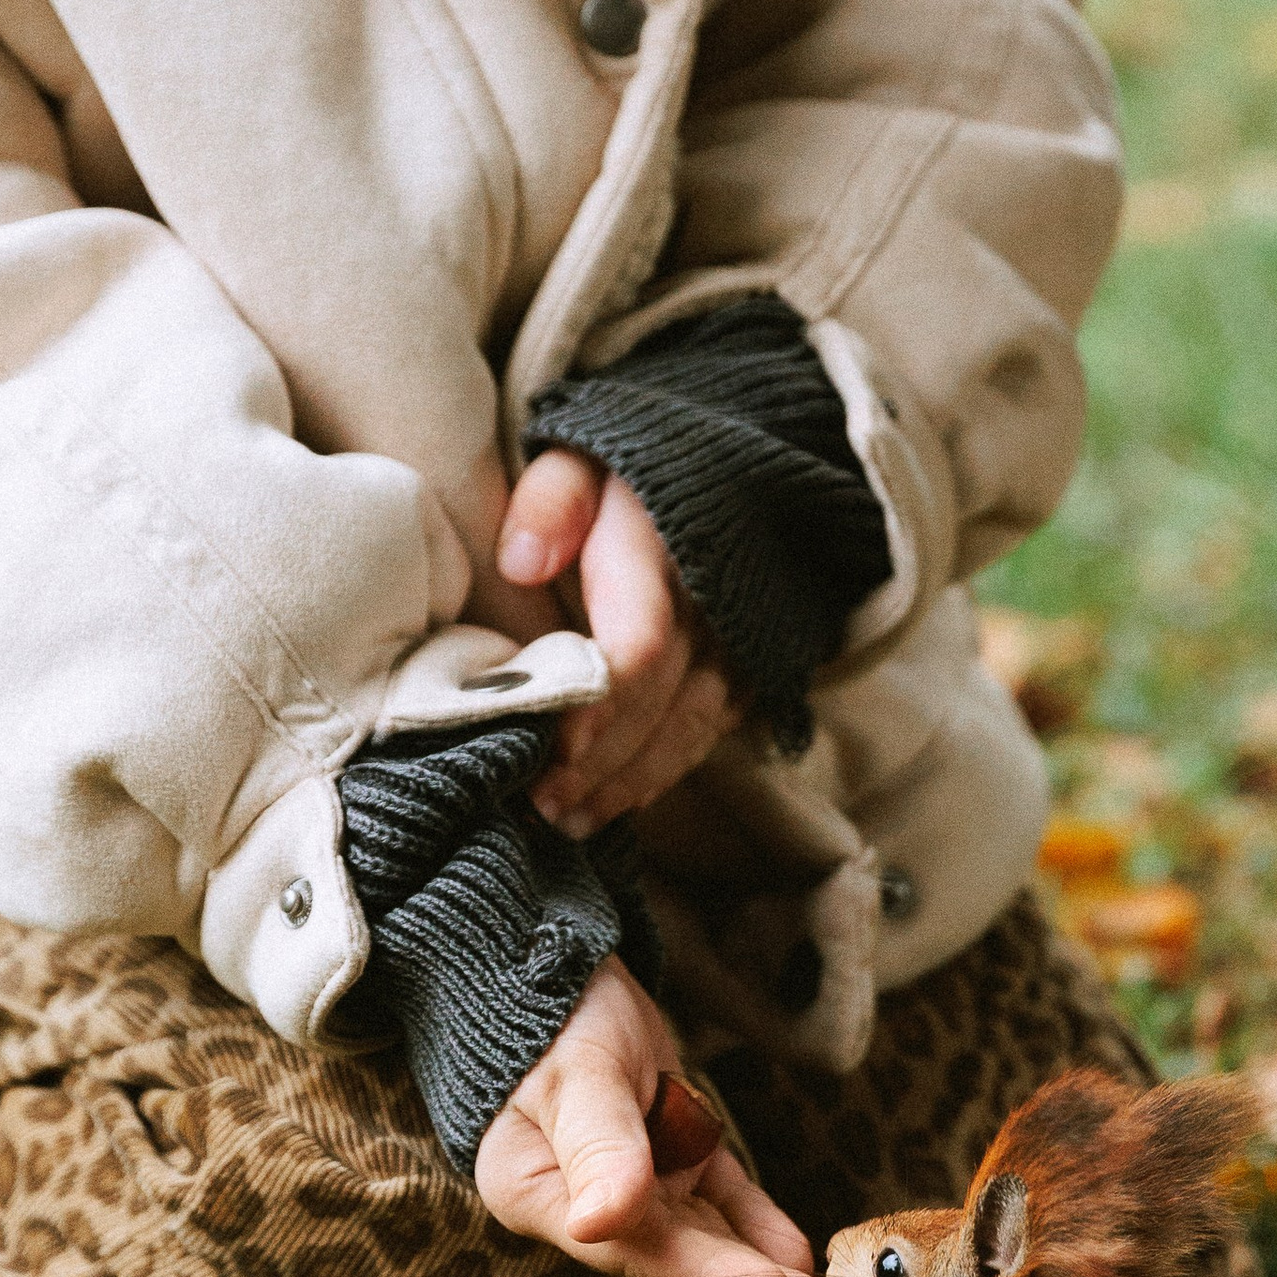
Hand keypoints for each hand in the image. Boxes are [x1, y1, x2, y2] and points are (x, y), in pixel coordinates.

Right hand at [473, 959, 839, 1276]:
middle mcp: (584, 1202)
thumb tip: (602, 1222)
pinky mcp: (662, 1154)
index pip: (639, 1249)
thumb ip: (597, 1145)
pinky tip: (796, 1253)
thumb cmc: (552, 1014)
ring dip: (763, 1269)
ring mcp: (629, 1181)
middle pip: (679, 1254)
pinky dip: (754, 1223)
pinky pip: (716, 1196)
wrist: (552, 960)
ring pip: (705, 1233)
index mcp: (543, 1194)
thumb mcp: (576, 1075)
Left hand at [497, 450, 738, 833]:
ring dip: (628, 783)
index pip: (640, 646)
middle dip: (599, 765)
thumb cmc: (627, 463)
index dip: (597, 707)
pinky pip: (714, 730)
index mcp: (665, 547)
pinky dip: (665, 770)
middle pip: (661, 703)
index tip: (551, 753)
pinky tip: (618, 800)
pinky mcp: (755, 661)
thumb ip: (553, 502)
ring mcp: (743, 638)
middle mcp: (716, 602)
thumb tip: (520, 563)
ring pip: (691, 729)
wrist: (726, 454)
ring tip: (566, 822)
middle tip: (535, 807)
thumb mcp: (583, 454)